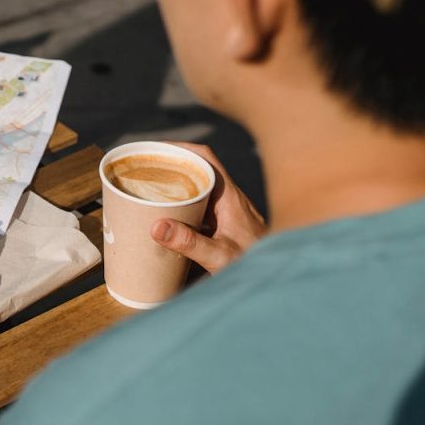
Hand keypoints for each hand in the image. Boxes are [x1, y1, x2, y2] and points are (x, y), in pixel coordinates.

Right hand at [151, 143, 266, 273]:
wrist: (279, 276)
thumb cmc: (256, 265)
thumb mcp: (219, 255)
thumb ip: (190, 243)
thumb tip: (157, 226)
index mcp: (229, 196)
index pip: (206, 158)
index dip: (181, 149)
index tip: (156, 151)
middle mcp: (229, 198)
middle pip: (200, 170)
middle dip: (173, 166)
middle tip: (144, 170)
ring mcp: (228, 211)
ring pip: (200, 188)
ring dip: (177, 185)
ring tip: (150, 189)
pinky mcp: (226, 225)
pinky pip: (202, 206)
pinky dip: (183, 204)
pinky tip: (169, 217)